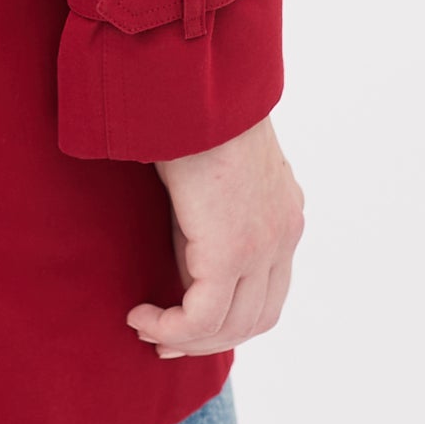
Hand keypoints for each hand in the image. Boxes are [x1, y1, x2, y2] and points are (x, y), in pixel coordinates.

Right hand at [126, 116, 303, 358]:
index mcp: (284, 211)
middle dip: (208, 338)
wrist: (192, 83)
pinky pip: (201, 318)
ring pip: (231, 326)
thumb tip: (185, 252)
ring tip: (147, 330)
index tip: (185, 323)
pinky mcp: (231, 252)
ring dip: (186, 338)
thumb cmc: (189, 108)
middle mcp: (283, 233)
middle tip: (163, 340)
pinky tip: (140, 317)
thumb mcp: (209, 168)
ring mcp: (264, 245)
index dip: (229, 318)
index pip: (269, 289)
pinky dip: (170, 328)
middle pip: (256, 317)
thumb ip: (210, 211)